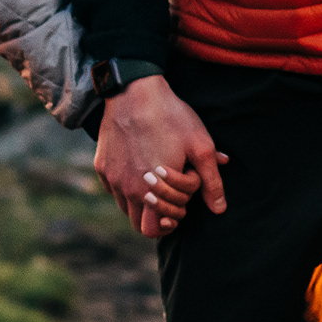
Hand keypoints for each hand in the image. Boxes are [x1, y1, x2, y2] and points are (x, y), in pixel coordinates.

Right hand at [95, 76, 227, 239]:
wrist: (135, 91)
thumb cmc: (171, 117)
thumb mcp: (201, 147)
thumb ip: (212, 182)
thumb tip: (219, 209)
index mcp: (151, 191)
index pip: (154, 230)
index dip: (172, 219)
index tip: (182, 197)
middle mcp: (126, 190)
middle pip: (138, 225)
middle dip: (157, 215)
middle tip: (172, 193)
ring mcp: (112, 178)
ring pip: (125, 207)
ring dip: (142, 202)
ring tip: (157, 178)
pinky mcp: (102, 165)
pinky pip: (114, 187)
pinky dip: (127, 185)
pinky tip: (140, 164)